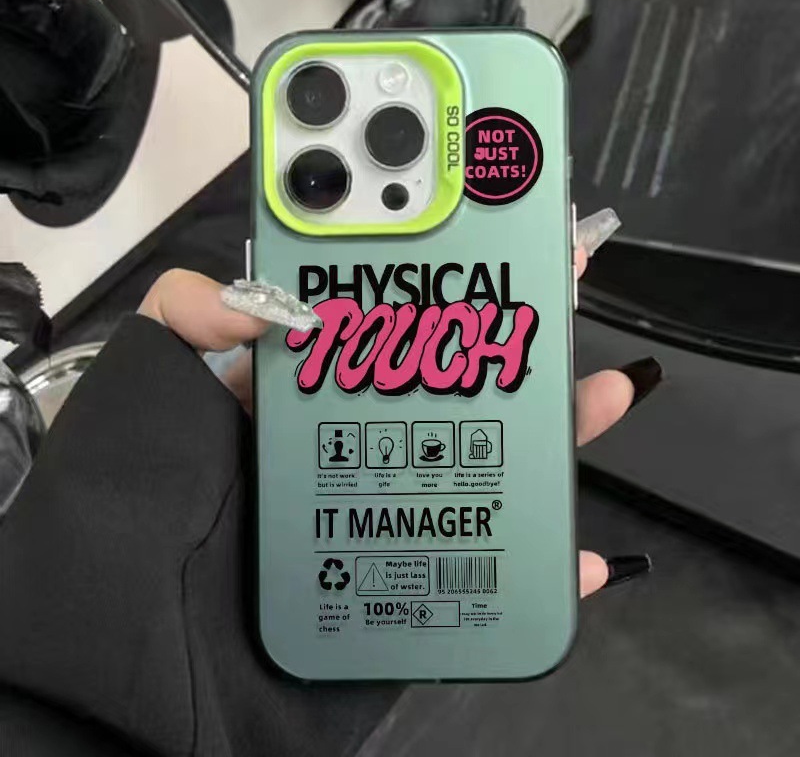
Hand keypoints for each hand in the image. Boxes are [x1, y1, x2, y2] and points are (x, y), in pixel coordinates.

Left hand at [139, 249, 650, 597]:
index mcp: (308, 391)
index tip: (492, 220)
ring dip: (553, 430)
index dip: (439, 267)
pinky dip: (542, 567)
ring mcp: (392, 511)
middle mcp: (360, 442)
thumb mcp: (151, 393)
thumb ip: (182, 321)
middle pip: (458, 383)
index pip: (387, 315)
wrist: (151, 656)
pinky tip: (582, 558)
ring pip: (491, 465)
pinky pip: (489, 573)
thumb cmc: (148, 510)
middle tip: (565, 282)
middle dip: (516, 330)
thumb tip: (250, 289)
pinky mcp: (408, 581)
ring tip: (604, 394)